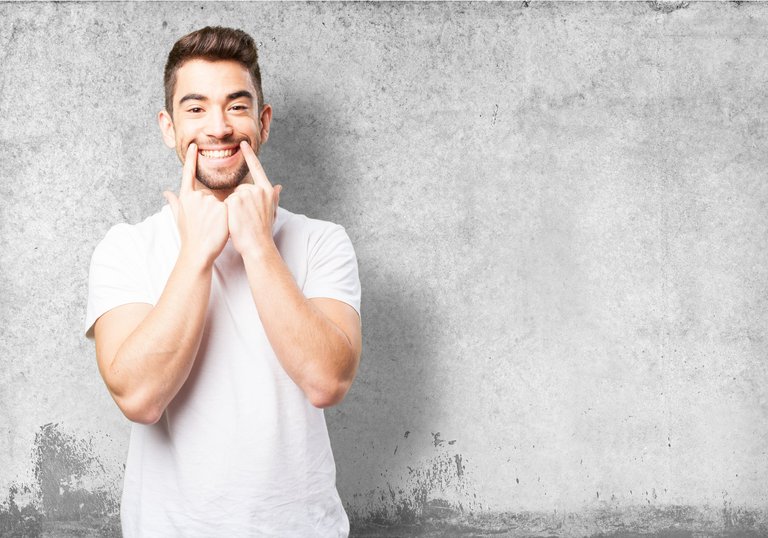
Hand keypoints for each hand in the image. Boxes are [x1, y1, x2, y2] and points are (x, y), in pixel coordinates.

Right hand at [163, 143, 228, 265]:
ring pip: (221, 201)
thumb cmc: (189, 236)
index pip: (188, 174)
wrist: (198, 251)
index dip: (191, 160)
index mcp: (186, 196)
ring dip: (220, 213)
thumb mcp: (179, 217)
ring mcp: (209, 202)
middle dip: (212, 208)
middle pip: (211, 195)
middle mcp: (197, 196)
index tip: (193, 146)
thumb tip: (165, 192)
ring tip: (213, 226)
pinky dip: (228, 216)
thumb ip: (174, 202)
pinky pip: (230, 207)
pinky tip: (221, 226)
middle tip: (207, 223)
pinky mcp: (222, 208)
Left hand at [224, 141, 281, 255]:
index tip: (243, 144)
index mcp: (267, 191)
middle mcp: (258, 190)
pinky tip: (235, 221)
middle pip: (241, 189)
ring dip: (233, 208)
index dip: (249, 155)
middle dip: (239, 202)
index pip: (257, 168)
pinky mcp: (235, 200)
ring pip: (233, 196)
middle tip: (246, 218)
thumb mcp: (272, 212)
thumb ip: (274, 197)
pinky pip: (226, 203)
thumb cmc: (263, 232)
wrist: (257, 246)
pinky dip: (228, 212)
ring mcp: (247, 194)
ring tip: (242, 221)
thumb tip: (279, 186)